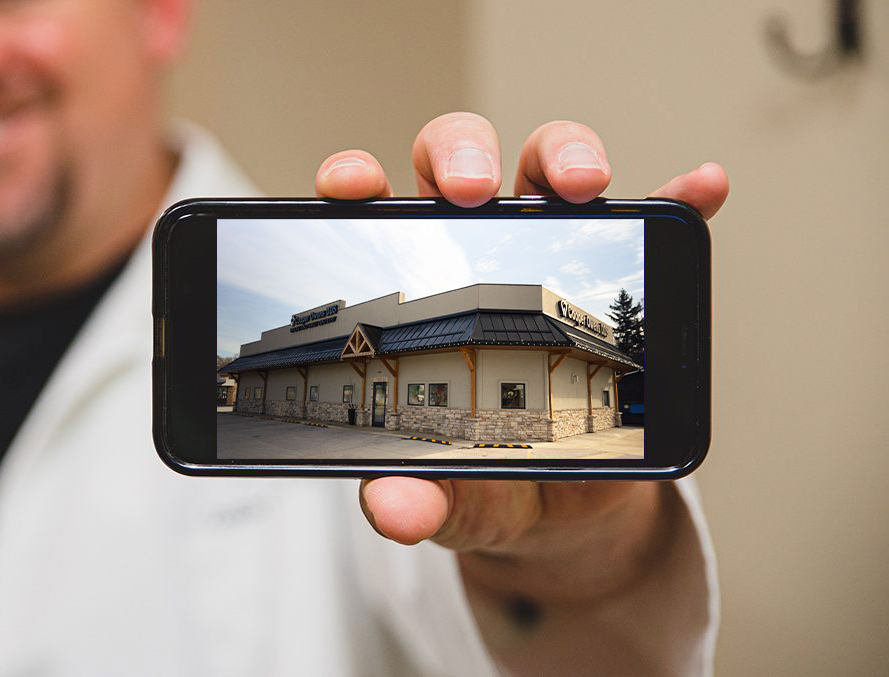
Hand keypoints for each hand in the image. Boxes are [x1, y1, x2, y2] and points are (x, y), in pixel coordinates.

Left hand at [314, 112, 727, 603]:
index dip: (356, 178)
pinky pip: (657, 218)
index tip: (353, 186)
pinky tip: (699, 191)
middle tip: (471, 193)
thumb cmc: (486, 481)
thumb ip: (413, 500)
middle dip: (462, 154)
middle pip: (459, 161)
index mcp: (411, 288)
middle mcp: (473, 251)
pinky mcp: (625, 273)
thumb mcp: (448, 496)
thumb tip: (394, 510)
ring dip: (562, 153)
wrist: (562, 513)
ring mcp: (551, 252)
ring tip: (582, 185)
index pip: (371, 211)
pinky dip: (679, 197)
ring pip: (545, 165)